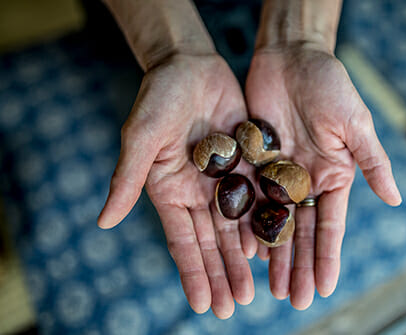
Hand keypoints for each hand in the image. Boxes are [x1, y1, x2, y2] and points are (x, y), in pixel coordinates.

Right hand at [98, 53, 253, 318]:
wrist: (189, 66)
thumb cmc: (158, 98)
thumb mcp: (141, 138)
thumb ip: (126, 179)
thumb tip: (103, 222)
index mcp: (170, 192)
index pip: (183, 241)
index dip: (193, 273)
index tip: (204, 304)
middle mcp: (198, 193)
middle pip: (213, 241)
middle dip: (223, 273)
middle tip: (235, 306)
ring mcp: (224, 181)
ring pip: (237, 227)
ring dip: (245, 258)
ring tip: (255, 289)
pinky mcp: (247, 165)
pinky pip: (259, 199)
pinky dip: (265, 223)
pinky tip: (274, 247)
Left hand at [244, 44, 401, 308]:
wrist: (292, 58)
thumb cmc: (329, 86)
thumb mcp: (354, 124)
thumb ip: (371, 163)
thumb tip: (396, 200)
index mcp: (332, 176)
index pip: (329, 226)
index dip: (326, 258)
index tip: (322, 288)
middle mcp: (304, 181)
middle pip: (300, 232)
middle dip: (297, 266)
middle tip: (292, 301)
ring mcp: (276, 175)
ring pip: (273, 223)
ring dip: (272, 255)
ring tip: (269, 288)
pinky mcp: (252, 163)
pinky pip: (248, 200)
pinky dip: (246, 225)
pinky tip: (244, 250)